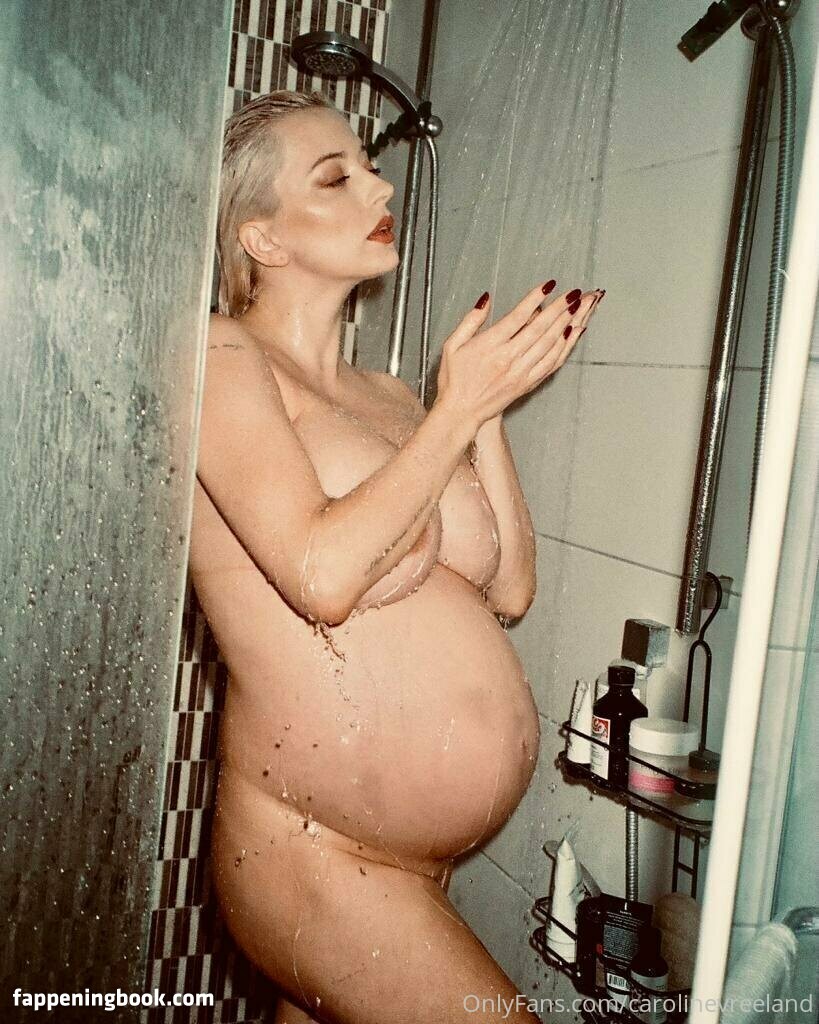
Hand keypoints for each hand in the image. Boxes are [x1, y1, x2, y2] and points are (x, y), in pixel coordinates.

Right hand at [435, 283, 601, 428]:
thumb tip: (486, 299)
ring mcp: (520, 373)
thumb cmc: (454, 380)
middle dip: (558, 308)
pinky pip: (551, 363)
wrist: (461, 413)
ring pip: (549, 345)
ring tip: (576, 308)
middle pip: (539, 328)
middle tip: (571, 294)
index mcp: (490, 346)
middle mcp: (508, 359)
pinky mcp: (527, 384)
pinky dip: (564, 347)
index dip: (535, 299)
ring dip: (565, 324)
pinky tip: (572, 334)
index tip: (548, 285)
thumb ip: (471, 320)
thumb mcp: (453, 345)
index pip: (518, 317)